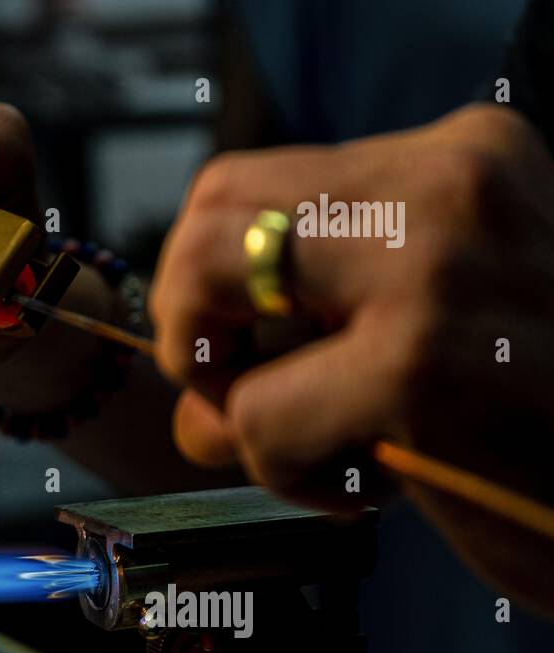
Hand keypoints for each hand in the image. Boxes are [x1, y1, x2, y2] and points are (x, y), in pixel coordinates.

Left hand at [149, 104, 553, 608]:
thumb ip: (317, 339)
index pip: (252, 186)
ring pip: (210, 292)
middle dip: (189, 319)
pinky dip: (286, 473)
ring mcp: (437, 267)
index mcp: (464, 161)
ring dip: (236, 403)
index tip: (245, 351)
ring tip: (328, 449)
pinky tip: (373, 492)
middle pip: (210, 210)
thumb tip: (189, 414)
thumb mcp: (444, 337)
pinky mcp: (423, 367)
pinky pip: (255, 419)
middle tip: (240, 394)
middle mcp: (450, 185)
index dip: (212, 281)